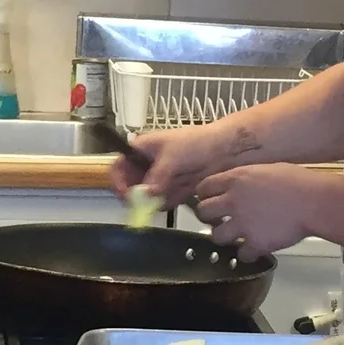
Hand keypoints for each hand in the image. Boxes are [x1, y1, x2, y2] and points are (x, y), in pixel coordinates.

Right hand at [110, 122, 234, 208]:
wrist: (225, 150)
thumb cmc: (198, 141)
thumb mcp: (172, 155)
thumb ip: (157, 176)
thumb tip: (144, 194)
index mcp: (141, 150)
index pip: (118, 168)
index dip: (118, 182)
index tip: (126, 195)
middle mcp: (147, 166)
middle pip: (130, 187)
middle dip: (137, 197)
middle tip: (146, 203)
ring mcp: (160, 179)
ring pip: (146, 198)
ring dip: (155, 201)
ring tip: (173, 190)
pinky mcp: (173, 190)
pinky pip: (163, 203)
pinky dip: (168, 203)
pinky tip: (182, 192)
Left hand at [192, 165, 325, 260]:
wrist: (314, 202)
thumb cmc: (298, 182)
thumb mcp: (266, 169)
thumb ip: (246, 178)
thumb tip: (239, 184)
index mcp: (236, 179)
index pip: (204, 188)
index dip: (205, 195)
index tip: (209, 199)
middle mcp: (233, 201)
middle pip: (203, 212)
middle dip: (208, 217)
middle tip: (218, 220)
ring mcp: (242, 224)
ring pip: (216, 236)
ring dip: (225, 237)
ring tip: (237, 236)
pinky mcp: (255, 243)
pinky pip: (241, 254)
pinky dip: (248, 254)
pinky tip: (256, 248)